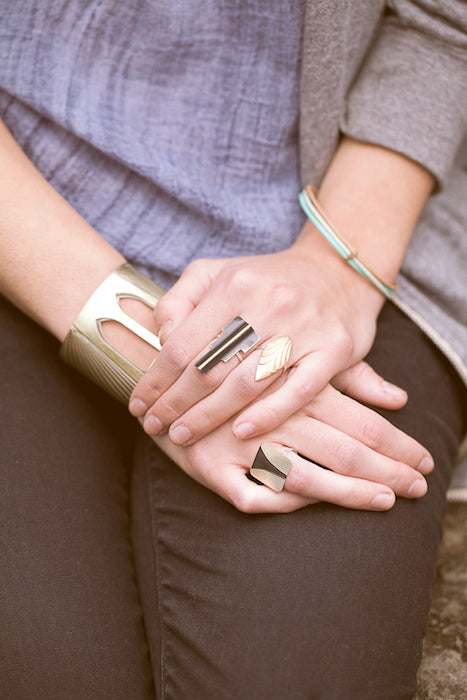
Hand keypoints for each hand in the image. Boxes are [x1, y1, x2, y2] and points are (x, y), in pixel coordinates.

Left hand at [129, 240, 384, 443]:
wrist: (340, 269)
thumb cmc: (269, 279)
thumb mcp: (218, 273)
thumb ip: (180, 300)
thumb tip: (160, 337)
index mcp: (235, 284)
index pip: (182, 344)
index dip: (155, 380)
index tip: (139, 405)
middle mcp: (269, 304)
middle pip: (209, 367)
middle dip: (175, 404)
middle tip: (154, 427)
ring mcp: (304, 328)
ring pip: (247, 383)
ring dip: (209, 416)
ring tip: (183, 436)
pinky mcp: (334, 349)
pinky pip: (298, 390)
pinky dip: (269, 414)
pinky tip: (242, 432)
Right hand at [152, 376, 432, 513]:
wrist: (159, 356)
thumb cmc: (233, 353)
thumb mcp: (284, 347)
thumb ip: (348, 373)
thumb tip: (397, 396)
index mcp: (295, 383)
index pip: (360, 420)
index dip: (397, 445)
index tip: (425, 463)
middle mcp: (274, 414)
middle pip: (344, 450)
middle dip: (387, 472)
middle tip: (419, 489)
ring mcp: (241, 443)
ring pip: (306, 478)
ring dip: (349, 494)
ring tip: (384, 502)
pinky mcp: (209, 466)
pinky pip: (252, 497)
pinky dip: (283, 505)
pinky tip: (307, 506)